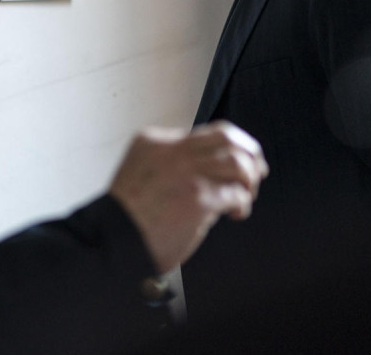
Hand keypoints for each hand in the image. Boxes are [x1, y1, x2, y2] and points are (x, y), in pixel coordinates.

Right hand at [108, 121, 267, 273]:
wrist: (113, 237)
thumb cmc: (125, 214)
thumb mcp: (139, 169)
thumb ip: (168, 162)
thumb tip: (209, 172)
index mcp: (154, 140)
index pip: (204, 133)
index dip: (228, 147)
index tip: (239, 161)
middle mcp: (172, 150)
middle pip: (227, 136)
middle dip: (249, 152)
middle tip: (257, 171)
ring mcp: (187, 172)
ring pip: (237, 161)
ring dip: (249, 180)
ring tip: (245, 195)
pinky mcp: (199, 198)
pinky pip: (236, 193)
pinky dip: (242, 204)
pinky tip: (236, 213)